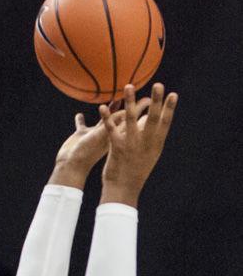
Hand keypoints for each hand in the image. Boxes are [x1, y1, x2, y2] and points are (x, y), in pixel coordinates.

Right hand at [50, 98, 150, 189]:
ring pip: (104, 119)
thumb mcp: (101, 137)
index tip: (149, 99)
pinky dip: (81, 120)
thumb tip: (126, 113)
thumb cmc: (86, 154)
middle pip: (120, 118)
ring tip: (115, 98)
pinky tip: (79, 115)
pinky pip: (83, 125)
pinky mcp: (82, 136)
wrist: (71, 167)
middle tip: (137, 97)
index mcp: (114, 135)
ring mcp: (94, 135)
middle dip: (128, 106)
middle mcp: (107, 134)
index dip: (139, 109)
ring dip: (110, 109)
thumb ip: (113, 124)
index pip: (130, 119)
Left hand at [100, 83, 177, 205]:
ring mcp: (131, 145)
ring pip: (131, 119)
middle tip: (159, 84)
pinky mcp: (117, 148)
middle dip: (156, 101)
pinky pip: (111, 129)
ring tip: (128, 86)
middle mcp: (145, 143)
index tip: (173, 94)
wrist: (123, 190)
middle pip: (152, 119)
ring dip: (130, 102)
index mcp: (155, 145)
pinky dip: (106, 118)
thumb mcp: (148, 156)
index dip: (169, 109)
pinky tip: (102, 107)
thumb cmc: (135, 173)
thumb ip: (151, 140)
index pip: (164, 124)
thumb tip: (154, 123)